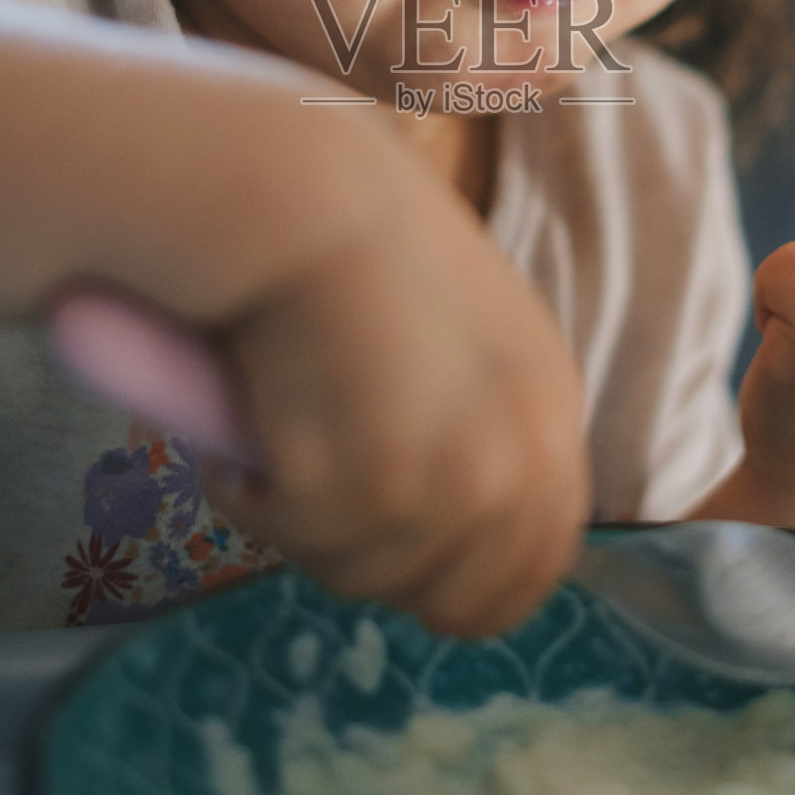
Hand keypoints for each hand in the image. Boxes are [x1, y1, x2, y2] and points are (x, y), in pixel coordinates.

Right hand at [53, 159, 588, 639]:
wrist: (306, 193)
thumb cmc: (360, 229)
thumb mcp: (465, 325)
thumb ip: (479, 410)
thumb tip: (444, 505)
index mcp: (551, 407)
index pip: (544, 562)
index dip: (470, 584)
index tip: (403, 570)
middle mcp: (522, 455)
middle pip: (466, 601)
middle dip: (384, 570)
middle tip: (318, 511)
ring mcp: (453, 481)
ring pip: (367, 578)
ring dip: (307, 527)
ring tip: (274, 438)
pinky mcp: (371, 489)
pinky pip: (295, 540)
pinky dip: (252, 498)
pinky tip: (243, 428)